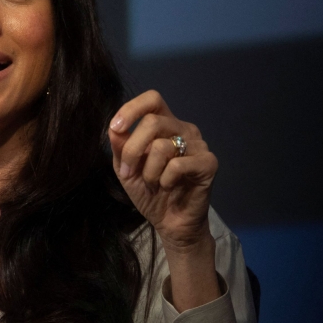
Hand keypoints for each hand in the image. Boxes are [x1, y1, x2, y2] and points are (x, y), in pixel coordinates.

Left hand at [109, 91, 220, 311]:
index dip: (132, 109)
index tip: (116, 128)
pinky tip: (170, 187)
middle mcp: (183, 129)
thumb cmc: (150, 193)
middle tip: (128, 172)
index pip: (152, 99)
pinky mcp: (208, 163)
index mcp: (165, 125)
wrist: (171, 223)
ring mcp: (198, 144)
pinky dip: (165, 180)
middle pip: (152, 122)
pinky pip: (177, 165)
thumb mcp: (126, 170)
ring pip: (162, 146)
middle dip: (132, 150)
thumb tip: (114, 128)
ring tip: (154, 183)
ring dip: (149, 171)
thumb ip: (120, 148)